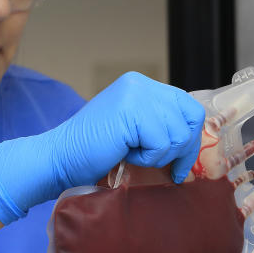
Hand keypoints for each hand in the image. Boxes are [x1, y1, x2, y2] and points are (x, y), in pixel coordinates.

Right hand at [0, 72, 205, 223]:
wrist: (60, 158)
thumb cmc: (93, 152)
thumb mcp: (133, 131)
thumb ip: (157, 124)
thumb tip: (194, 139)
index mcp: (141, 85)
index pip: (188, 107)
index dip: (190, 137)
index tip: (181, 163)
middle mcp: (140, 83)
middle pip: (189, 118)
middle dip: (182, 149)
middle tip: (169, 169)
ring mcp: (136, 94)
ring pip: (178, 133)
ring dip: (159, 155)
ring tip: (132, 154)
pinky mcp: (131, 112)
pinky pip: (161, 143)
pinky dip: (147, 158)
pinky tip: (125, 154)